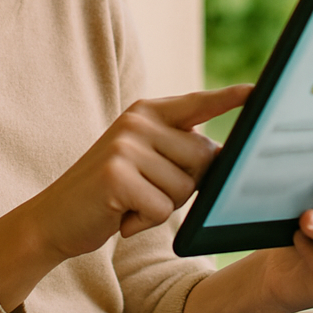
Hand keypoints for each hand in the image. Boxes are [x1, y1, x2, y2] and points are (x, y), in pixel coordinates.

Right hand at [31, 84, 251, 259]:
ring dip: (162, 207)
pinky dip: (143, 222)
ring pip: (185, 188)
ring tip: (128, 202)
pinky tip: (119, 215)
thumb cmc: (109, 193)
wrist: (53, 217)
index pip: (198, 103)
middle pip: (204, 158)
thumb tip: (226, 155)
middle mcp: (138, 122)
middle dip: (186, 186)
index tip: (259, 89)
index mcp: (146, 112)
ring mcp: (125, 145)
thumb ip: (179, 150)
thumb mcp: (142, 160)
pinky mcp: (116, 175)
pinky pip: (162, 209)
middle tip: (145, 190)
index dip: (230, 97)